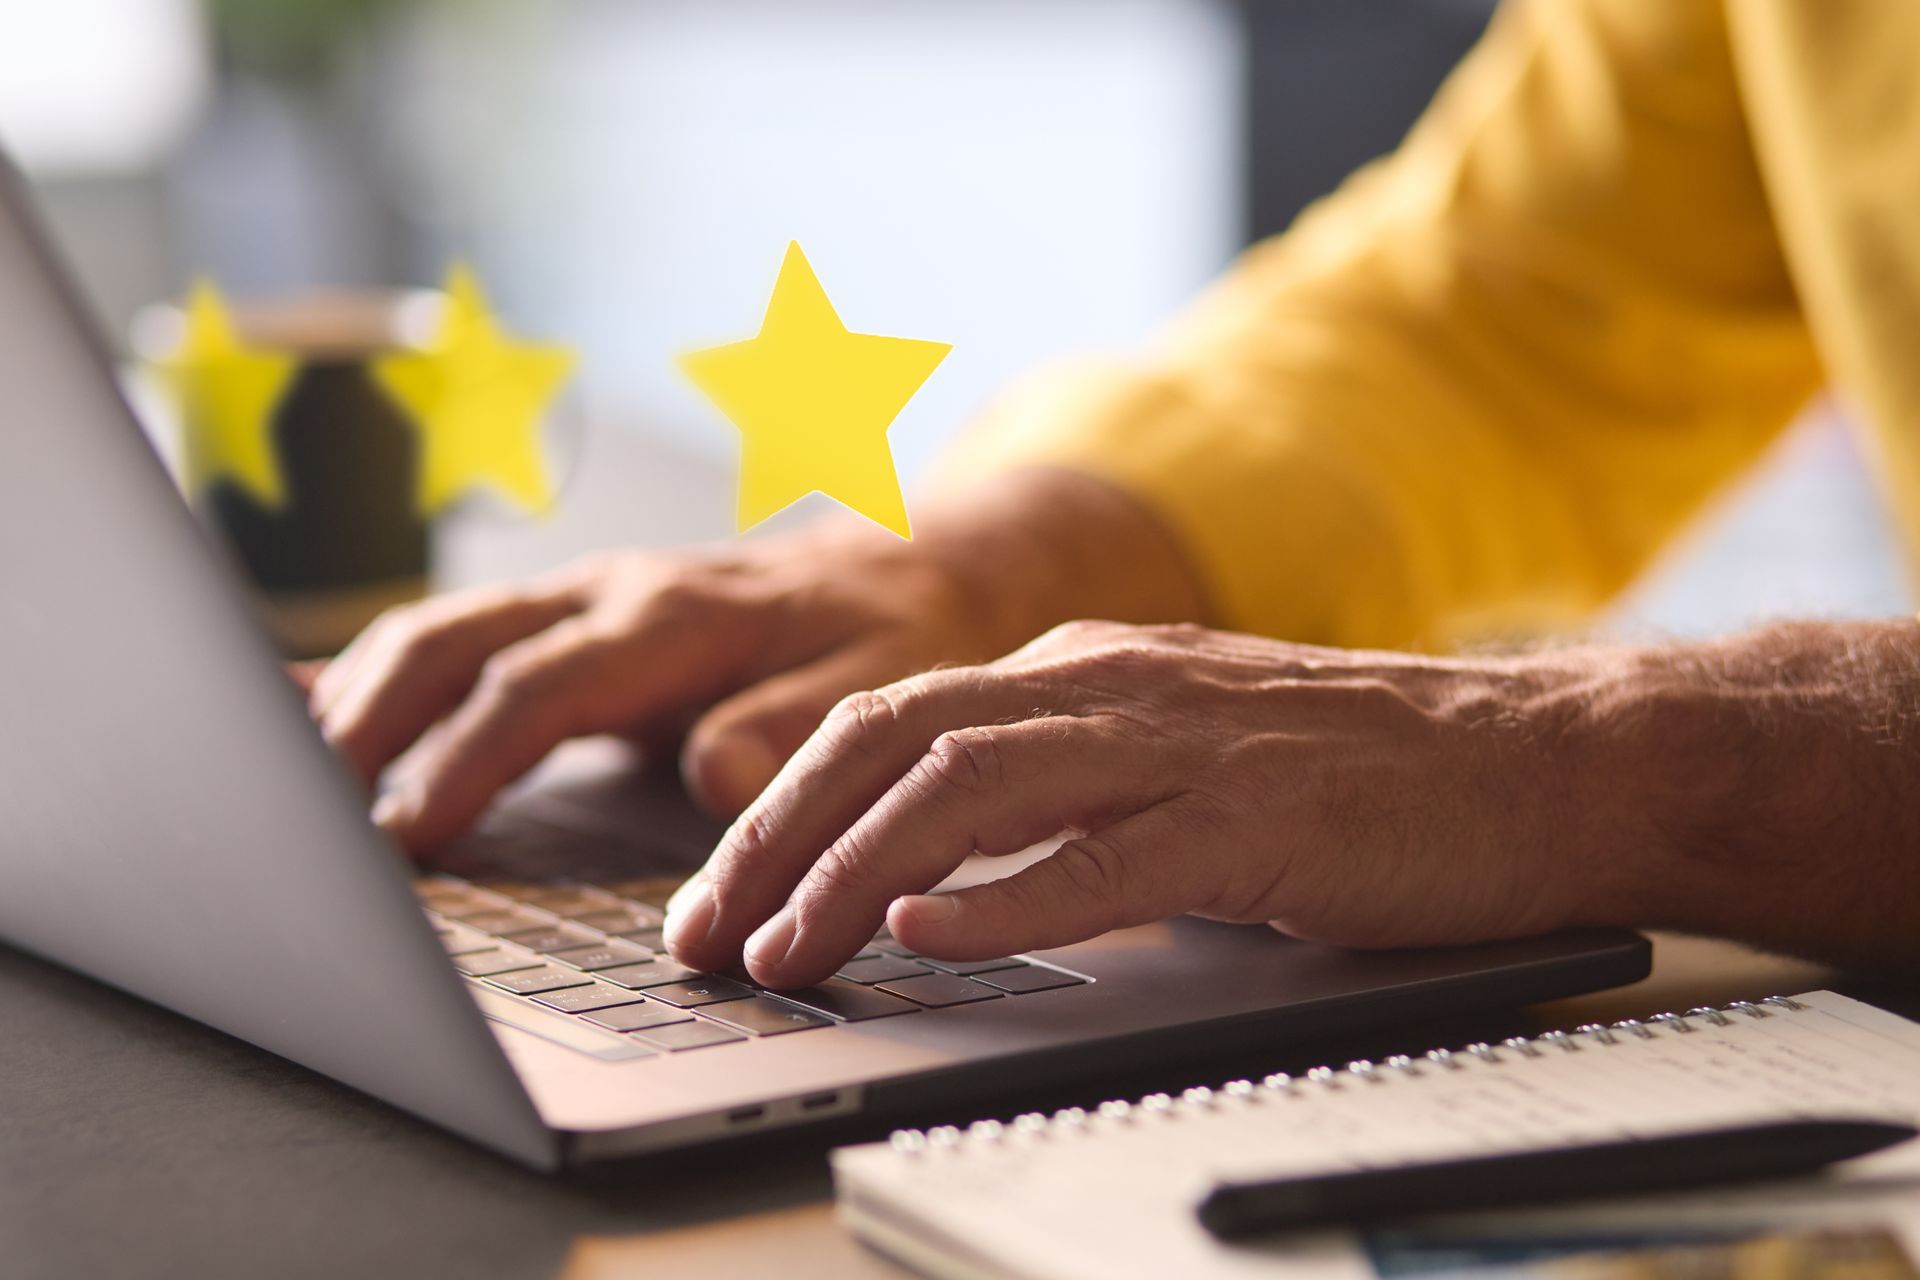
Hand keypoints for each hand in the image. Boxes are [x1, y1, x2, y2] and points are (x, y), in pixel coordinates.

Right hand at [304, 471, 1205, 852]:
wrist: (913, 569)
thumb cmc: (893, 636)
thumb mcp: (877, 689)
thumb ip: (794, 726)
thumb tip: (710, 774)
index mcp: (678, 617)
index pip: (542, 685)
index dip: (468, 755)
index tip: (410, 830)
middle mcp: (616, 593)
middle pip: (457, 641)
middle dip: (368, 716)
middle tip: (299, 806)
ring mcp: (588, 597)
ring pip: (442, 629)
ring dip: (357, 692)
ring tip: (288, 774)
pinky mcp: (578, 616)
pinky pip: (462, 632)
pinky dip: (384, 665)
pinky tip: (314, 704)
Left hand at [665, 619, 1646, 987]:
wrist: (1536, 760)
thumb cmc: (1355, 777)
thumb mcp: (1173, 762)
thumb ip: (1056, 800)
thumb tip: (923, 884)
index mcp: (1081, 668)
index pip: (884, 720)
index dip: (778, 808)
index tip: (715, 900)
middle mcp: (1112, 684)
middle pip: (892, 739)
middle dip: (776, 840)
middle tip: (707, 937)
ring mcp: (1183, 742)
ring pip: (970, 786)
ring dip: (855, 874)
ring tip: (785, 953)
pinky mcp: (1258, 814)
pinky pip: (1106, 854)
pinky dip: (1005, 896)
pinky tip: (932, 936)